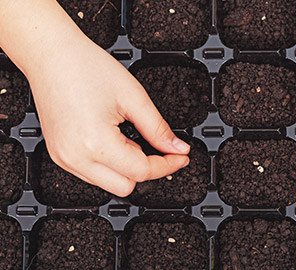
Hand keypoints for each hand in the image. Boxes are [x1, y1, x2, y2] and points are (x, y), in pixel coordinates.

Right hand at [0, 0, 189, 196]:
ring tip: (128, 137)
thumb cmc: (85, 68)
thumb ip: (158, 129)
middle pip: (125, 187)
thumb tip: (177, 148)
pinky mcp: (59, 155)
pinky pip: (92, 174)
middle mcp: (75, 158)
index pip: (142, 171)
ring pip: (108, 184)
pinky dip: (109, 164)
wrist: (51, 55)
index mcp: (95, 143)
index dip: (167, 165)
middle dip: (146, 169)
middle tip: (156, 147)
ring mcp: (64, 159)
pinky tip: (113, 141)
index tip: (180, 157)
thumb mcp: (133, 97)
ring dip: (126, 168)